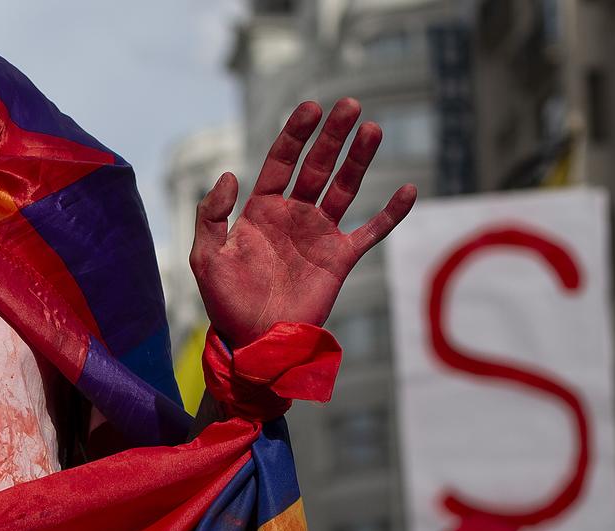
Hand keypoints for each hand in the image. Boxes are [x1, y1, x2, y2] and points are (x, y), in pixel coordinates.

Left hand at [191, 99, 416, 347]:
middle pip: (317, 166)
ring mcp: (320, 235)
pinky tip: (408, 190)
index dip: (295, 135)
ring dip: (359, 159)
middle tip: (349, 105)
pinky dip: (391, 213)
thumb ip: (211, 215)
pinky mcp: (341, 258)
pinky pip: (371, 231)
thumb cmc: (226, 302)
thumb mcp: (206, 258)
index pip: (282, 161)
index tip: (311, 108)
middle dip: (332, 136)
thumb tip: (229, 174)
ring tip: (373, 129)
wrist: (254, 341)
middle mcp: (294, 215)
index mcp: (262, 210)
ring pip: (345, 188)